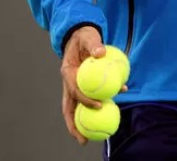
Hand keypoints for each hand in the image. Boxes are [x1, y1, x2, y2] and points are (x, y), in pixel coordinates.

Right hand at [60, 26, 126, 144]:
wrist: (81, 36)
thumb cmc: (85, 37)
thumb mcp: (89, 37)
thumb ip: (94, 44)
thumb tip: (101, 52)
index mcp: (68, 72)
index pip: (75, 89)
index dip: (85, 99)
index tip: (99, 105)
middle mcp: (69, 82)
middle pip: (68, 107)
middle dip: (74, 124)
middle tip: (82, 139)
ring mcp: (74, 86)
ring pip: (76, 108)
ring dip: (81, 123)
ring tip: (89, 139)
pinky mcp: (82, 88)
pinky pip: (89, 100)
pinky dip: (96, 108)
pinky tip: (108, 113)